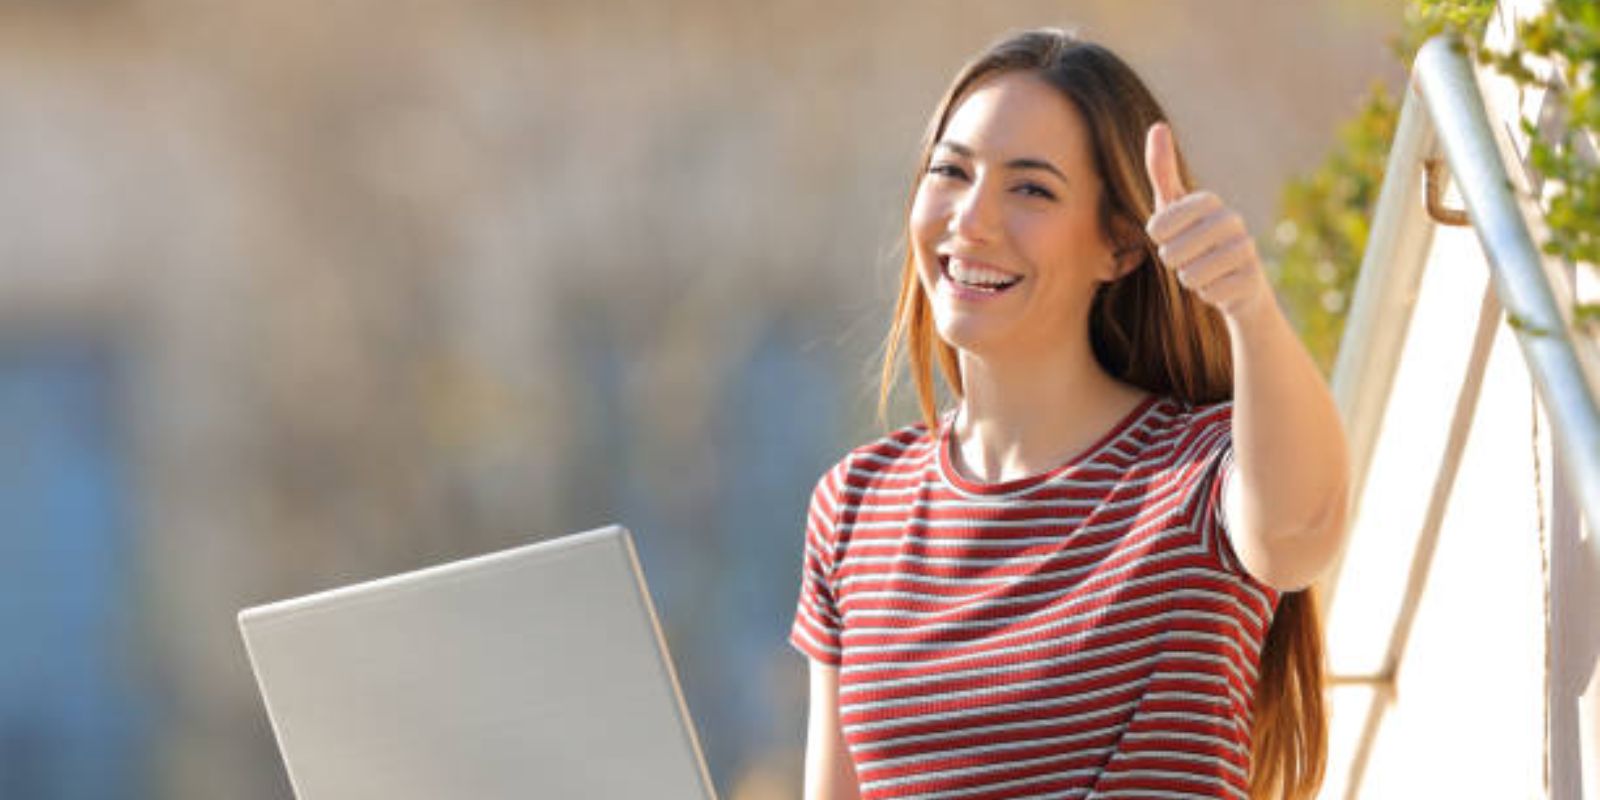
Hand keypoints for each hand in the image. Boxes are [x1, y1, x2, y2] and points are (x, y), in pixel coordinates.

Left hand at [1143, 122, 1272, 321]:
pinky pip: (1209, 293)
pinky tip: (1222, 285)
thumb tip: (1158, 125)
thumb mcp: (1174, 207)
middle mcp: (1232, 220)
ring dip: (1191, 280)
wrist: (1238, 285)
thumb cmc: (1196, 241)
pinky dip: (1209, 295)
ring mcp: (1246, 249)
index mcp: (1208, 201)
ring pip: (1190, 276)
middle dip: (1175, 263)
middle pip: (1171, 254)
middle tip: (1192, 257)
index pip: (1158, 226)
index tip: (1171, 236)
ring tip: (1207, 271)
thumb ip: (1162, 171)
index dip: (1158, 239)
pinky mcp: (1253, 279)